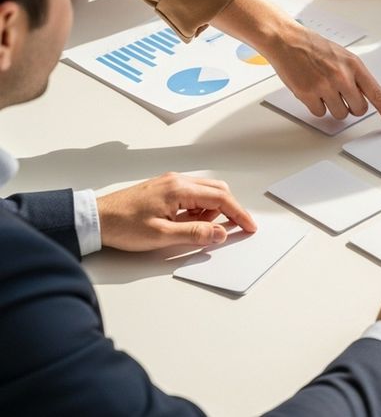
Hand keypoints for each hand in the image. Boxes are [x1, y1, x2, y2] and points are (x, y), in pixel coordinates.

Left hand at [97, 173, 255, 251]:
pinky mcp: (165, 189)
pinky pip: (193, 195)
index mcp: (179, 189)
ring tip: (191, 230)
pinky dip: (197, 209)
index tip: (249, 227)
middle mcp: (178, 180)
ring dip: (209, 212)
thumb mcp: (161, 235)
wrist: (96, 218)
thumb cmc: (123, 225)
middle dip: (227, 211)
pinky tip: (184, 223)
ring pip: (206, 193)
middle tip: (230, 230)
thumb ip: (195, 233)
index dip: (239, 214)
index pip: (221, 199)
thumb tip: (220, 233)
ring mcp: (171, 183)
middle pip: (218, 191)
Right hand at [212, 0, 380, 130]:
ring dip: (333, 107)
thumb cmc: (314, 48)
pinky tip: (310, 90)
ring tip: (322, 88)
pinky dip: (316, 106)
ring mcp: (324, 86)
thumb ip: (356, 76)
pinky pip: (320, 113)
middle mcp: (342, 76)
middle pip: (358, 110)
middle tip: (340, 95)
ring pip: (339, 114)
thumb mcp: (343, 56)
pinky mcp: (307, 93)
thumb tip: (366, 98)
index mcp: (355, 66)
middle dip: (352, 107)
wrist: (286, 40)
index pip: (377, 94)